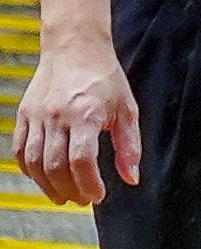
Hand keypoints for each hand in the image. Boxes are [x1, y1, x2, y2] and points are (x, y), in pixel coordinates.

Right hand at [14, 37, 138, 205]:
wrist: (74, 48)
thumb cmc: (104, 78)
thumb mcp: (127, 110)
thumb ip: (129, 146)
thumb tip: (131, 178)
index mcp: (84, 115)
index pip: (81, 160)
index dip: (89, 184)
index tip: (98, 195)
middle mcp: (56, 116)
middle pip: (55, 165)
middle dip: (69, 190)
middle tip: (82, 200)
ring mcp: (36, 115)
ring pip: (34, 161)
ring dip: (47, 185)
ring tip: (64, 196)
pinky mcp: (24, 114)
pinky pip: (20, 149)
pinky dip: (29, 169)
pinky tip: (43, 178)